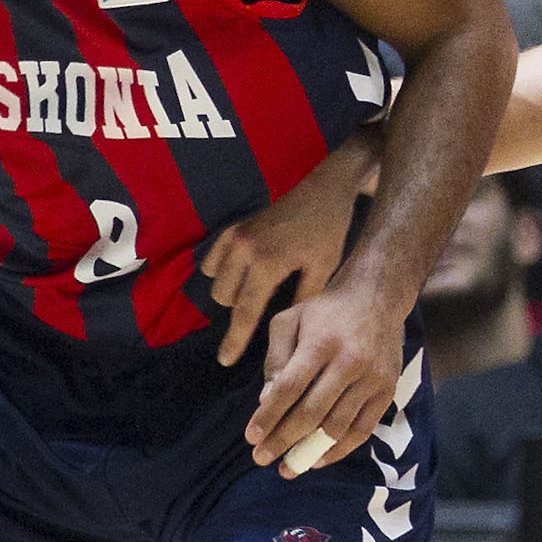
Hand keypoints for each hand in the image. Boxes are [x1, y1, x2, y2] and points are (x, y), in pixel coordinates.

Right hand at [199, 132, 378, 365]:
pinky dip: (223, 269)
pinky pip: (213, 258)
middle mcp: (244, 250)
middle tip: (265, 307)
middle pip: (226, 299)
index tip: (225, 360)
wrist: (323, 181)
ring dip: (232, 290)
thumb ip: (302, 299)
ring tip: (258, 287)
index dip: (235, 340)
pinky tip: (244, 270)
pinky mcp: (232, 225)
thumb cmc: (328, 225)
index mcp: (268, 264)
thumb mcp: (323, 266)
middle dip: (241, 309)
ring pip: (216, 281)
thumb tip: (288, 327)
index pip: (245, 313)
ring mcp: (234, 236)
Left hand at [243, 276, 407, 470]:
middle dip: (283, 439)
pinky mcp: (387, 391)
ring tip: (287, 467)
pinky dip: (339, 450)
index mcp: (321, 342)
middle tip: (261, 458)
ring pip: (338, 427)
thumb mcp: (290, 320)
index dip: (269, 415)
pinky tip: (318, 459)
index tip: (251, 437)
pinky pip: (363, 430)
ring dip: (309, 452)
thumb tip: (267, 400)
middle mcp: (349, 361)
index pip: (290, 386)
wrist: (376, 299)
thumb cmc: (325, 312)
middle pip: (312, 411)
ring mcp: (372, 379)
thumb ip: (275, 358)